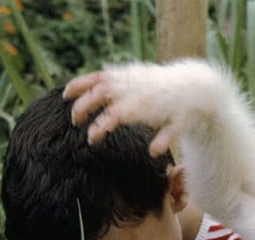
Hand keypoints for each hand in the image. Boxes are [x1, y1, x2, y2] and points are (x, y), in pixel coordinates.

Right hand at [63, 65, 183, 155]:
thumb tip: (154, 151)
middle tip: (76, 124)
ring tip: (65, 100)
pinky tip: (71, 88)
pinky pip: (99, 75)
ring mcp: (127, 80)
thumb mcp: (178, 126)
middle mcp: (131, 90)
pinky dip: (84, 80)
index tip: (91, 138)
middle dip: (84, 109)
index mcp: (141, 104)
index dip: (100, 126)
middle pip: (100, 96)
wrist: (189, 86)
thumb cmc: (181, 110)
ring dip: (79, 91)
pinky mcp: (124, 73)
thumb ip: (165, 138)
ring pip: (96, 83)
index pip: (114, 115)